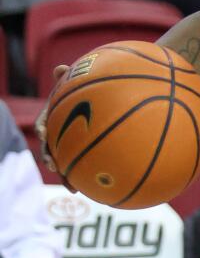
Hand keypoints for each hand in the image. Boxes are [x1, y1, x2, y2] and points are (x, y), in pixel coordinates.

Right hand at [35, 65, 75, 188]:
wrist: (98, 103)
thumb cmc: (84, 90)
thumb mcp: (75, 82)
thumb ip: (69, 76)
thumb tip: (61, 68)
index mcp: (54, 116)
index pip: (44, 122)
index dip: (43, 128)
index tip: (44, 133)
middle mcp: (58, 132)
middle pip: (50, 147)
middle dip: (50, 157)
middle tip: (54, 166)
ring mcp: (68, 144)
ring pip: (63, 161)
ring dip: (64, 173)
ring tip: (71, 185)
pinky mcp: (79, 153)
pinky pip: (78, 166)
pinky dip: (80, 178)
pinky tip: (86, 189)